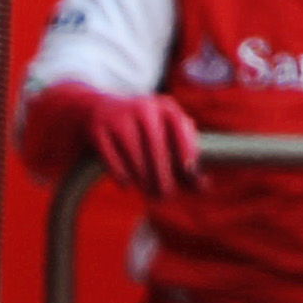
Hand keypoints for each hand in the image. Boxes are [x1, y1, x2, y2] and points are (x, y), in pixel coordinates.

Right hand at [83, 93, 202, 198]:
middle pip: (155, 145)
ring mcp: (119, 117)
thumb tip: (204, 188)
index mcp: (166, 106)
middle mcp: (143, 108)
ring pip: (134, 155)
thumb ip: (185, 161)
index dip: (185, 149)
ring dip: (143, 178)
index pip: (179, 127)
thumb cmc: (145, 133)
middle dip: (161, 175)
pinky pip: (112, 160)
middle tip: (164, 196)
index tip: (187, 172)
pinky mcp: (98, 130)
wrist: (101, 112)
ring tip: (148, 191)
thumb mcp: (167, 137)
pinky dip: (121, 176)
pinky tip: (127, 185)